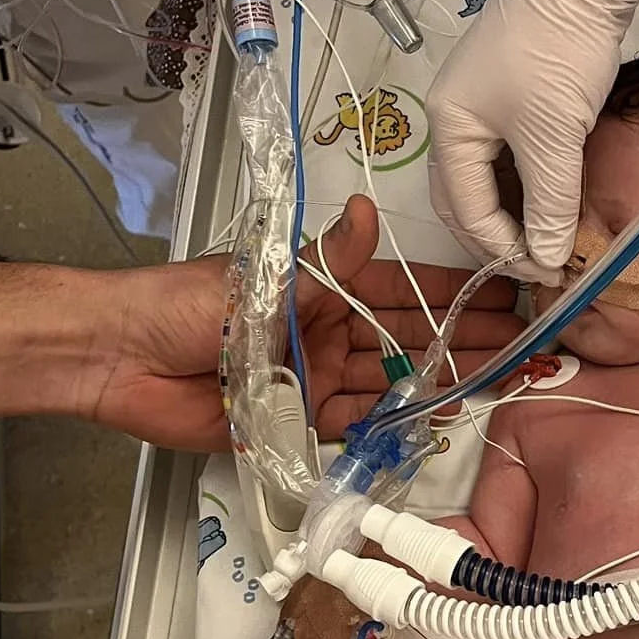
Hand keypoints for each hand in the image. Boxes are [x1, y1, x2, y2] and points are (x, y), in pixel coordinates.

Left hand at [80, 196, 520, 450]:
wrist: (118, 357)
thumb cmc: (184, 305)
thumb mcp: (265, 277)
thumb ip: (326, 261)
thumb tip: (371, 210)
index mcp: (320, 289)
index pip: (400, 289)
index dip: (450, 292)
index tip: (501, 292)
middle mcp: (324, 333)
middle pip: (405, 340)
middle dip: (460, 341)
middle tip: (519, 346)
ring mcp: (311, 379)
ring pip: (386, 385)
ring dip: (434, 385)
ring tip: (491, 384)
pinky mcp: (291, 424)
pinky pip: (348, 428)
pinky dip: (385, 426)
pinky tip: (428, 422)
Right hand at [427, 0, 638, 268]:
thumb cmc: (558, 55)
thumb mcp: (555, 140)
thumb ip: (550, 205)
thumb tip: (550, 259)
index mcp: (447, 128)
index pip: (465, 211)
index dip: (505, 249)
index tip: (548, 273)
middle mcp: (453, 116)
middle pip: (465, 197)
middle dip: (499, 237)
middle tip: (541, 265)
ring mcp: (480, 100)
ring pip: (488, 175)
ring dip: (515, 210)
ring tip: (550, 238)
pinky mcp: (510, 87)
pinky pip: (509, 152)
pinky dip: (527, 181)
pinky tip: (554, 198)